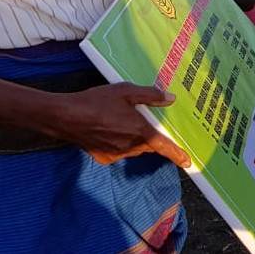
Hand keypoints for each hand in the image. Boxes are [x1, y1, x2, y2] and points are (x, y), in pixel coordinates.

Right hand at [47, 83, 189, 167]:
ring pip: (134, 149)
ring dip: (134, 139)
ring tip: (121, 121)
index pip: (163, 146)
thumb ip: (150, 95)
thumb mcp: (125, 91)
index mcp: (139, 130)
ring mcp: (116, 154)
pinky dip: (120, 143)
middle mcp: (130, 146)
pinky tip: (108, 129)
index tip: (188, 162)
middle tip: (143, 123)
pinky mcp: (104, 158)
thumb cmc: (97, 100)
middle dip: (150, 137)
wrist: (66, 117)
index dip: (177, 154)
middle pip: (148, 145)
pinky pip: (119, 152)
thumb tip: (170, 99)